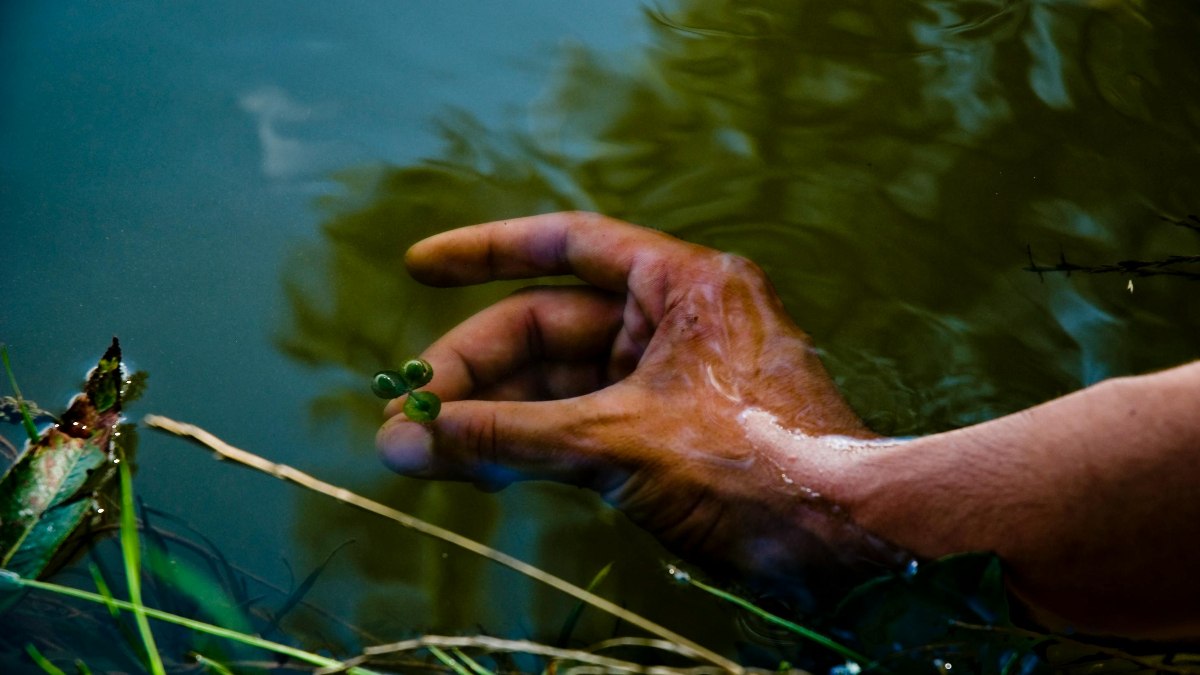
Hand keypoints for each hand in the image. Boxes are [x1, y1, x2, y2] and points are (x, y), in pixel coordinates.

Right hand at [377, 212, 907, 598]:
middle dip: (475, 368)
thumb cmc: (755, 468)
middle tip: (407, 415)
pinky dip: (532, 444)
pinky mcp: (668, 432)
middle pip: (549, 325)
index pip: (567, 244)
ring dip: (494, 415)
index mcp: (682, 285)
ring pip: (560, 382)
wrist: (847, 545)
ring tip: (422, 453)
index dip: (485, 251)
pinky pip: (582, 424)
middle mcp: (675, 320)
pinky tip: (479, 469)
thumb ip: (509, 435)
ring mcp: (671, 378)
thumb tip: (405, 439)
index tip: (416, 267)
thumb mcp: (618, 444)